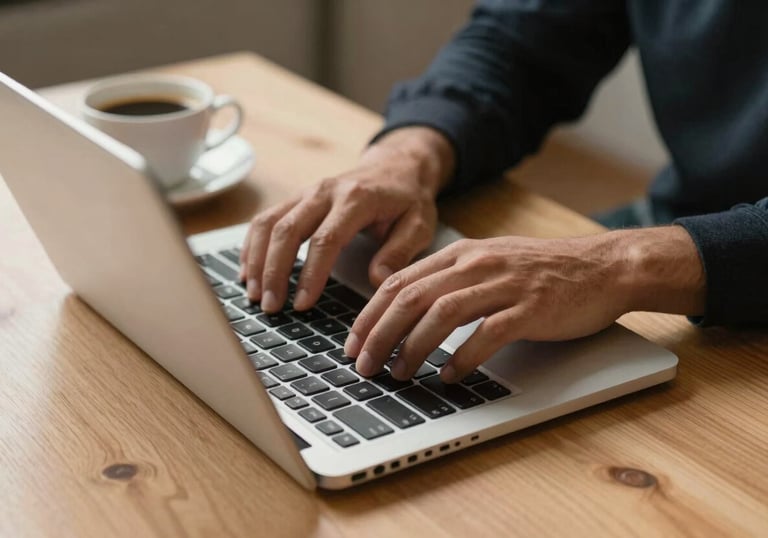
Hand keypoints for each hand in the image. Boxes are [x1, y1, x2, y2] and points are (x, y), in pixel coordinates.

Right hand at [239, 127, 454, 311]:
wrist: (397, 165)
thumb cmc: (408, 199)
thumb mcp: (419, 224)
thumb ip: (400, 252)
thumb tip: (378, 281)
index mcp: (356, 199)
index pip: (325, 239)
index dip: (310, 274)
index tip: (302, 303)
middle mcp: (325, 191)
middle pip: (287, 230)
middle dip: (274, 271)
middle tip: (270, 306)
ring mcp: (307, 193)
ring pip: (269, 223)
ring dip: (256, 260)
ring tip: (254, 294)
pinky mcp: (297, 198)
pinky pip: (265, 219)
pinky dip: (252, 245)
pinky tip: (247, 270)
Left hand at [345, 226, 705, 382]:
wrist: (603, 266)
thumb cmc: (544, 271)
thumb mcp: (490, 262)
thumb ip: (451, 278)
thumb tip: (409, 309)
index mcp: (462, 253)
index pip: (400, 281)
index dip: (369, 314)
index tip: (353, 342)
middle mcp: (477, 264)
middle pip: (412, 297)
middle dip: (380, 334)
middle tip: (364, 365)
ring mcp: (505, 284)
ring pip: (442, 313)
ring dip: (413, 347)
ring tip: (399, 373)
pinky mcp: (531, 307)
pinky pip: (487, 333)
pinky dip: (462, 357)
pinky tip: (449, 375)